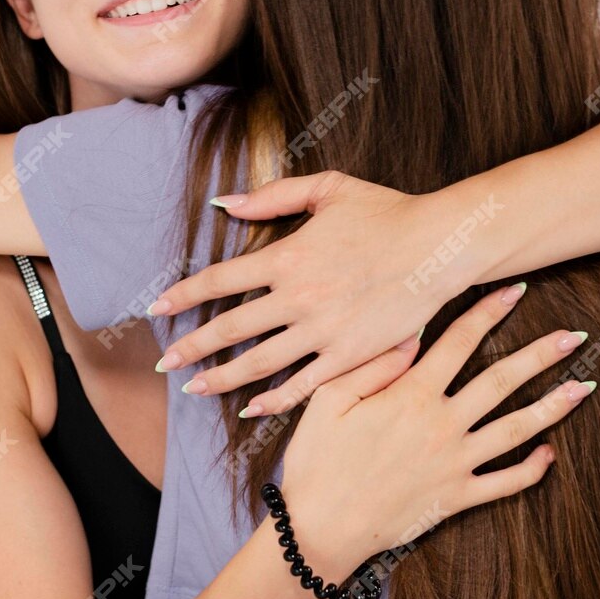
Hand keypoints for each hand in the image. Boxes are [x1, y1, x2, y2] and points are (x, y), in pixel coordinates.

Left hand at [152, 171, 495, 413]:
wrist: (442, 245)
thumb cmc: (387, 212)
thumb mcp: (328, 189)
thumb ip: (272, 196)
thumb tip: (223, 202)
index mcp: (288, 257)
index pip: (219, 280)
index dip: (183, 296)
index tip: (157, 310)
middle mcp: (299, 297)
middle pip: (229, 328)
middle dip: (190, 347)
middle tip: (163, 362)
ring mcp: (324, 330)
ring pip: (259, 362)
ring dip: (220, 378)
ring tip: (192, 388)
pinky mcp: (351, 355)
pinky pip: (304, 384)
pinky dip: (274, 400)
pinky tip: (250, 409)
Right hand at [275, 283, 587, 578]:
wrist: (320, 528)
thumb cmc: (317, 460)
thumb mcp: (328, 401)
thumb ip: (373, 364)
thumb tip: (412, 333)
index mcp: (411, 395)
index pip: (459, 341)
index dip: (489, 312)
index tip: (515, 291)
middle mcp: (442, 425)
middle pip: (502, 380)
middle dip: (540, 354)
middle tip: (573, 336)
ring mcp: (455, 463)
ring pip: (516, 429)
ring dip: (553, 407)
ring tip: (584, 387)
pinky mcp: (456, 497)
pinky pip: (505, 483)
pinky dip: (532, 469)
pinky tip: (550, 454)